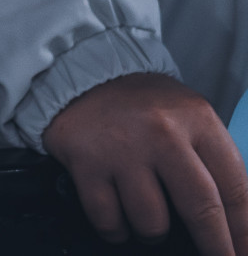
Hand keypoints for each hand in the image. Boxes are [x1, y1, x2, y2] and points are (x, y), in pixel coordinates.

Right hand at [44, 72, 247, 254]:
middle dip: (215, 246)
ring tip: (147, 216)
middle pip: (201, 209)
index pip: (235, 188)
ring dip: (153, 231)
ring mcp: (121, 148)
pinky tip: (119, 217)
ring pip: (152, 222)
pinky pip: (109, 220)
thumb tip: (237, 220)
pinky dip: (117, 230)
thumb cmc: (144, 106)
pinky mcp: (85, 162)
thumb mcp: (190, 117)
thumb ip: (212, 160)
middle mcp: (161, 132)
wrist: (81, 75)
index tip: (244, 252)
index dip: (244, 230)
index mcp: (197, 120)